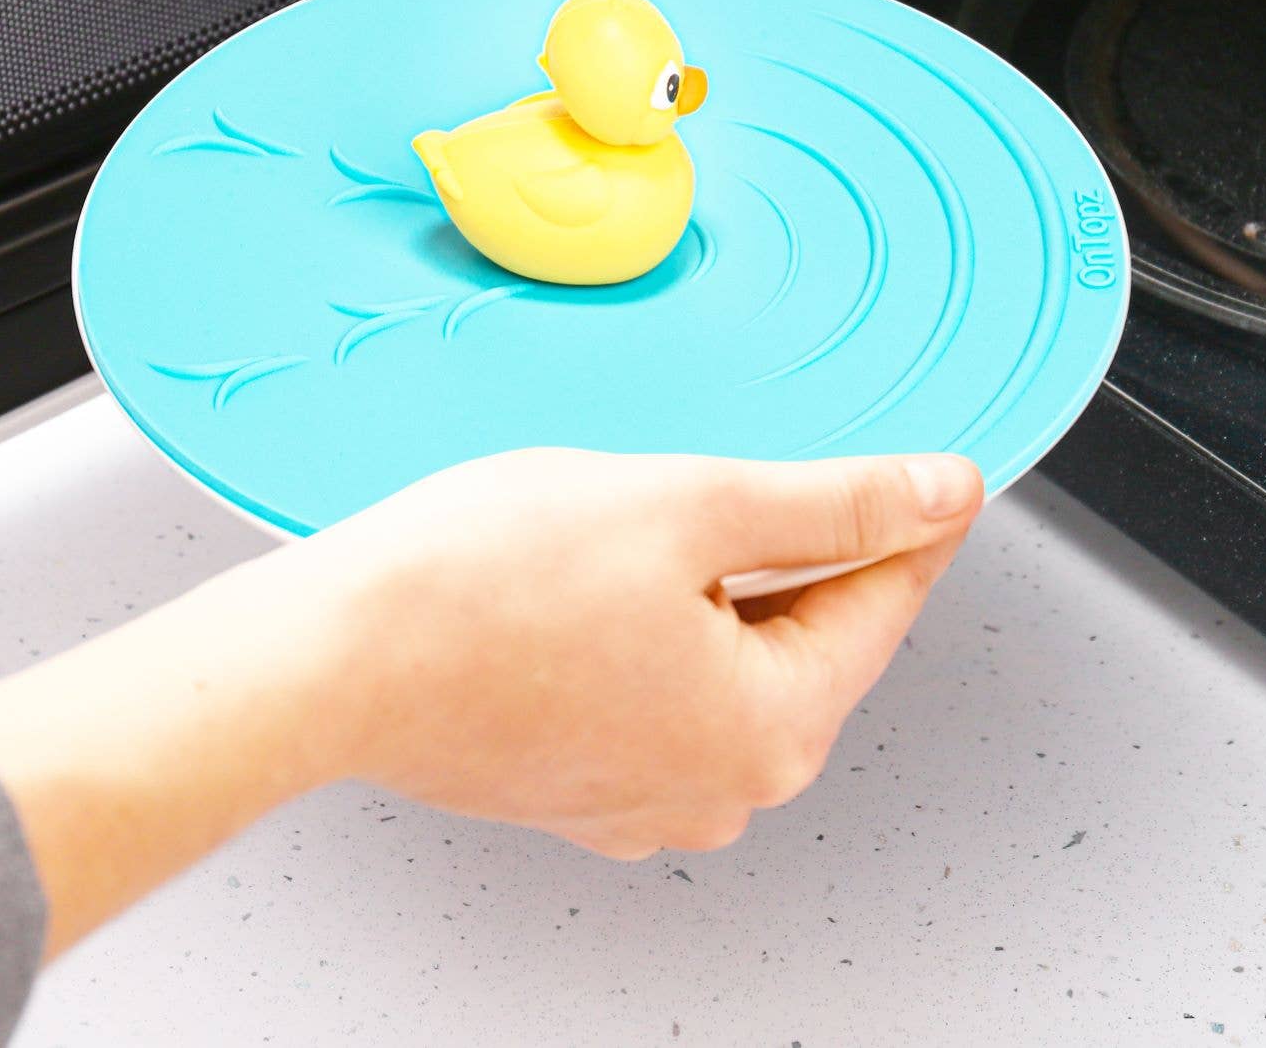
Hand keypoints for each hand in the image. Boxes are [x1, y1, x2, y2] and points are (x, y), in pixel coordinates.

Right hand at [0, 446, 982, 956]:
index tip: (932, 472)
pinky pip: (650, 690)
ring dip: (710, 585)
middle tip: (744, 467)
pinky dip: (646, 627)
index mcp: (769, 731)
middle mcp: (716, 788)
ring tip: (643, 515)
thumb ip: (832, 502)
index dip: (910, 518)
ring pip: (721, 661)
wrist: (327, 658)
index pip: (884, 604)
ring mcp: (641, 798)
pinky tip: (594, 573)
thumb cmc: (480, 586)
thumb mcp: (689, 505)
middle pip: (804, 638)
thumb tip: (939, 494)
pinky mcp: (575, 784)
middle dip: (791, 549)